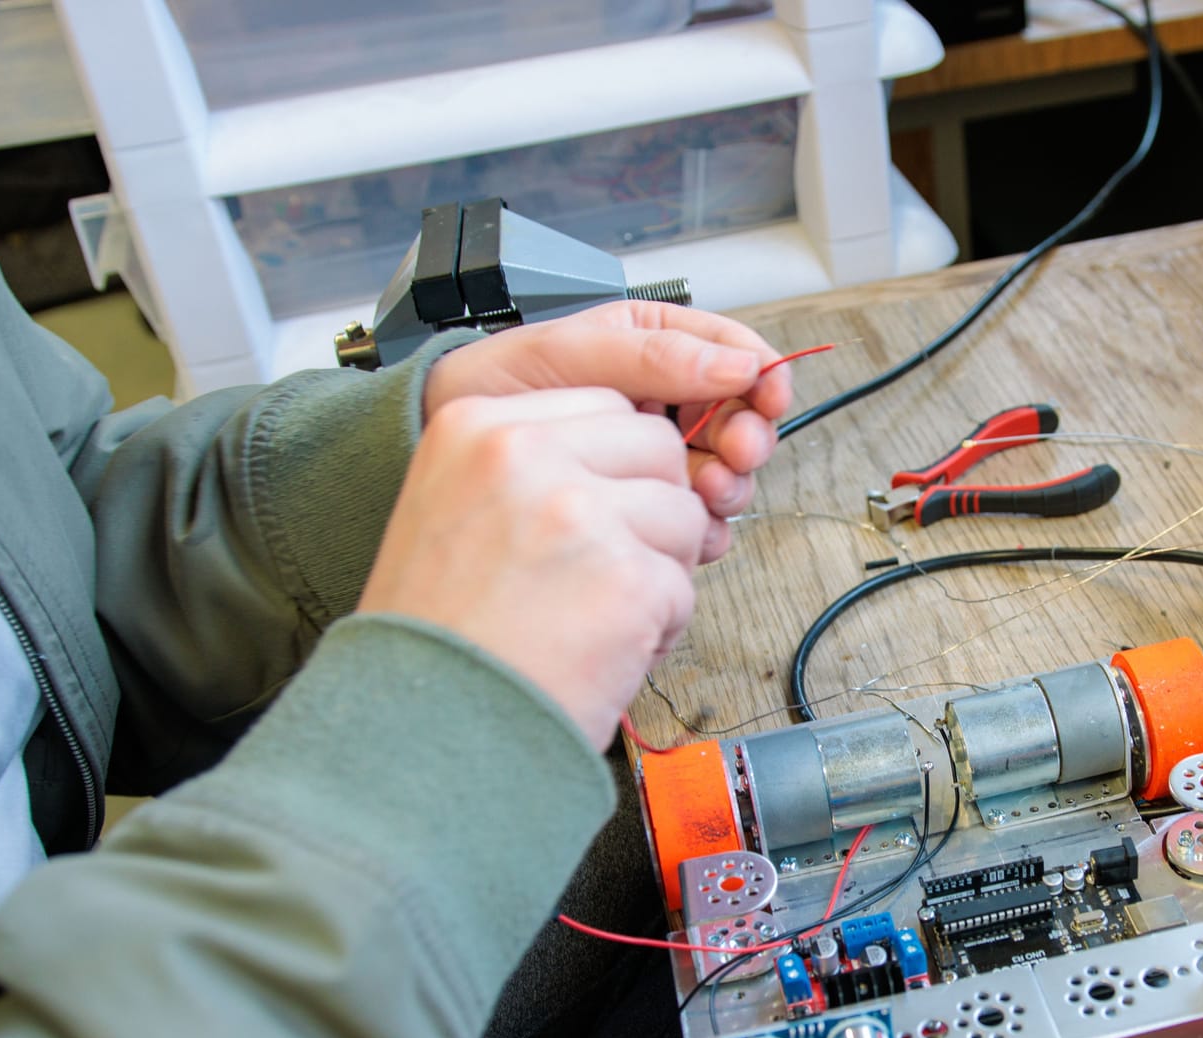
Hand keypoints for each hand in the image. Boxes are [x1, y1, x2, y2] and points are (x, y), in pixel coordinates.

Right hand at [360, 388, 708, 748]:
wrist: (417, 734)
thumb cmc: (435, 639)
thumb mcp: (447, 509)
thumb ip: (526, 468)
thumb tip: (615, 459)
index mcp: (475, 425)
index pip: (604, 404)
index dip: (617, 466)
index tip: (599, 508)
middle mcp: (525, 455)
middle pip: (655, 447)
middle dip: (650, 509)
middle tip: (605, 568)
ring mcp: (579, 514)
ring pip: (683, 515)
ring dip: (660, 569)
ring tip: (598, 615)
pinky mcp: (626, 580)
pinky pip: (685, 588)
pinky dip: (661, 629)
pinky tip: (605, 651)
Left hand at [422, 302, 792, 560]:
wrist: (433, 451)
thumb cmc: (486, 389)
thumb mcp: (567, 357)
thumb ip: (653, 356)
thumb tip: (737, 361)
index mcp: (650, 346)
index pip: (732, 351)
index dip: (762, 373)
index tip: (769, 397)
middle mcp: (661, 400)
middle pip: (741, 416)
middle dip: (746, 436)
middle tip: (734, 453)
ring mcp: (655, 455)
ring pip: (726, 469)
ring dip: (727, 483)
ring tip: (702, 491)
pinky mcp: (643, 504)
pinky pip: (697, 516)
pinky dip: (702, 524)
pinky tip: (687, 526)